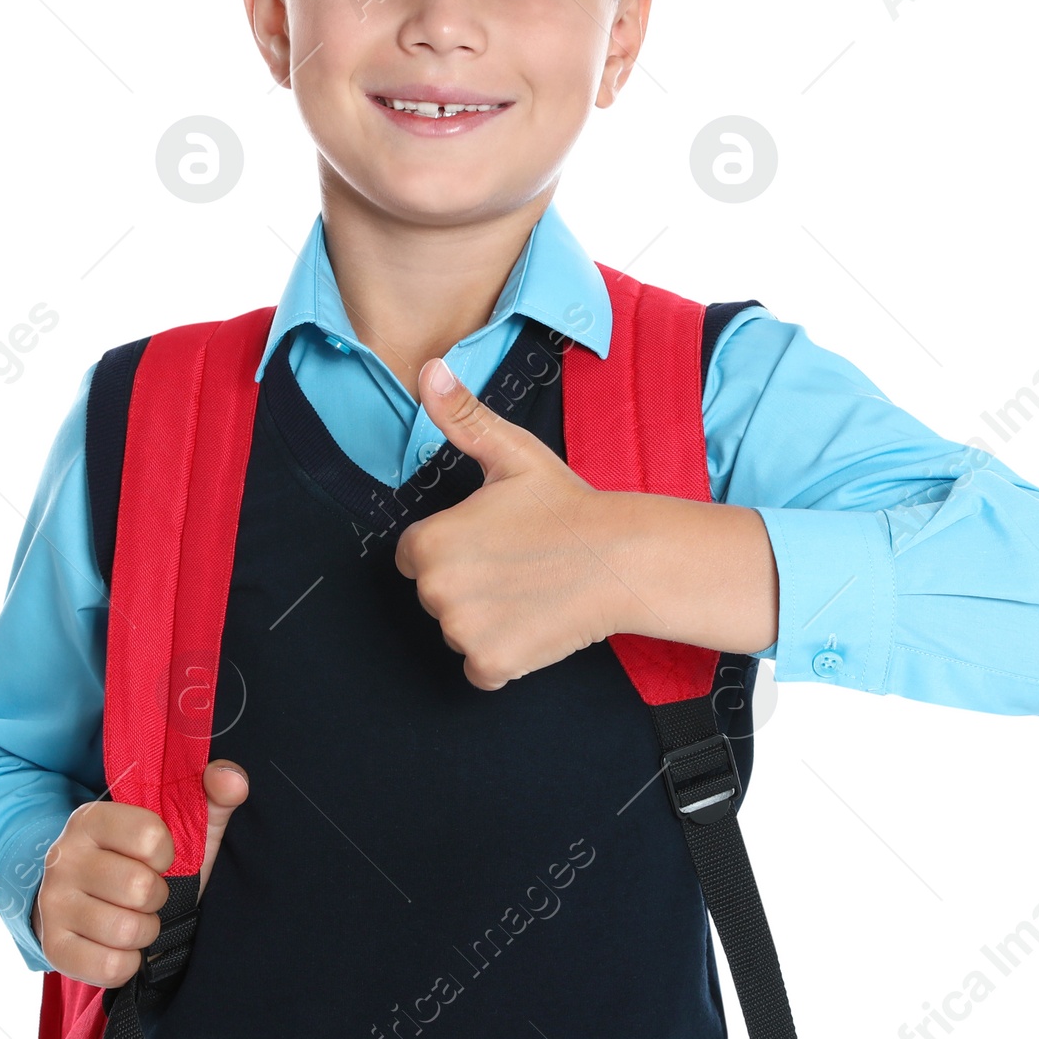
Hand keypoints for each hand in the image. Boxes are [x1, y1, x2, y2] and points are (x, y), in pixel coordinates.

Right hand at [32, 760, 249, 984]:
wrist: (94, 905)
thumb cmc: (146, 863)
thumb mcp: (182, 826)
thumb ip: (213, 796)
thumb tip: (233, 781)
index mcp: (92, 818)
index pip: (150, 836)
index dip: (167, 855)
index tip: (158, 858)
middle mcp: (62, 856)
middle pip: (139, 887)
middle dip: (158, 897)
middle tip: (146, 894)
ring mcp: (52, 902)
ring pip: (126, 930)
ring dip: (145, 931)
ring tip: (134, 918)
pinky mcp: (52, 946)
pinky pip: (109, 967)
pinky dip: (128, 963)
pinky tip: (120, 945)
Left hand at [393, 356, 629, 690]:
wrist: (624, 559)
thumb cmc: (567, 505)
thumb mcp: (511, 454)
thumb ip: (462, 417)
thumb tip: (430, 370)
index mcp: (430, 541)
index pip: (415, 555)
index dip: (454, 546)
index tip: (494, 540)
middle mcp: (436, 590)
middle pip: (435, 595)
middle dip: (468, 584)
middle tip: (517, 563)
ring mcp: (463, 631)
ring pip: (458, 630)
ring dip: (486, 620)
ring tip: (530, 590)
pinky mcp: (492, 664)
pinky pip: (481, 668)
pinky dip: (504, 656)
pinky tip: (534, 623)